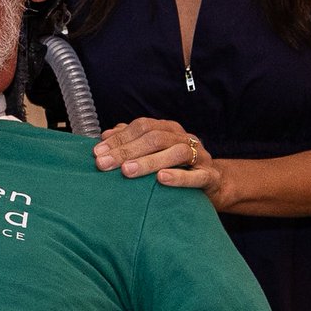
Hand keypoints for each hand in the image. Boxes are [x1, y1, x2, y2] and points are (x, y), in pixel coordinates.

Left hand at [94, 118, 226, 206]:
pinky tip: (162, 179)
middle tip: (104, 164)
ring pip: (176, 152)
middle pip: (155, 138)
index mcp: (169, 129)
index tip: (97, 152)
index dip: (119, 138)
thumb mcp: (153, 153)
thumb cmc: (177, 167)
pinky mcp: (210, 176)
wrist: (214, 183)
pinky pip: (197, 176)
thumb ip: (132, 142)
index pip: (141, 127)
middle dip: (126, 151)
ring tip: (127, 170)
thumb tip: (105, 136)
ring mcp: (199, 156)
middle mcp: (184, 138)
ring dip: (149, 161)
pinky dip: (179, 177)